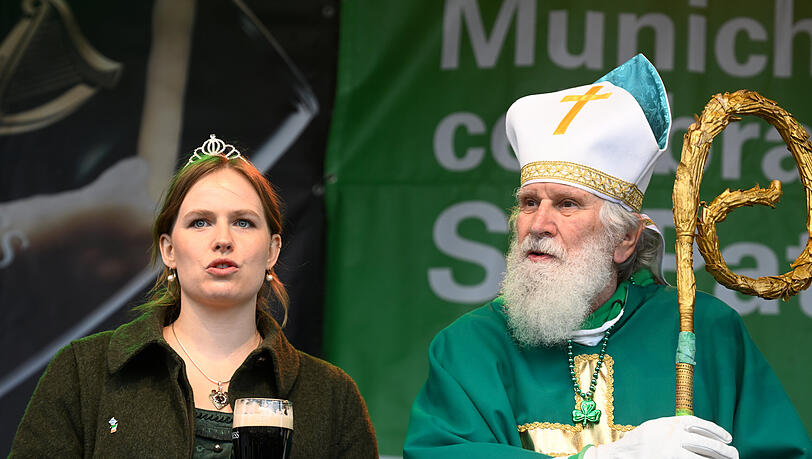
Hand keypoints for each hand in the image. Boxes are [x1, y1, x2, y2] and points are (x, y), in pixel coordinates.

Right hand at [584, 415, 737, 458]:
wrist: (617, 457)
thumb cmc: (638, 444)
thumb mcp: (656, 428)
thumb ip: (674, 428)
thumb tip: (700, 432)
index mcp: (667, 424)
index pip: (698, 424)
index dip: (715, 430)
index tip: (727, 437)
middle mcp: (670, 437)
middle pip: (705, 443)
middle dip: (722, 449)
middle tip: (734, 453)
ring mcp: (670, 453)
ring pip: (702, 457)